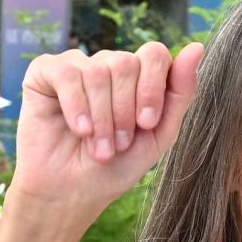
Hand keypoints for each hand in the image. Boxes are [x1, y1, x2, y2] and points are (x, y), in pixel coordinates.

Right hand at [10, 42, 203, 227]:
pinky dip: (76, 107)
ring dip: (102, 118)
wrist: (73, 193)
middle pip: (126, 63)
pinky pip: (67, 74)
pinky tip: (78, 131)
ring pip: (98, 71)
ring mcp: (76, 66)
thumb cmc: (116, 168)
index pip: (154, 54)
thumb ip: (180, 93)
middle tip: (118, 144)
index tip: (146, 124)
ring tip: (98, 148)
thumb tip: (196, 47)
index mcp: (137, 77)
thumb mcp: (158, 135)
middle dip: (125, 111)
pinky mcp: (45, 72)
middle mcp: (107, 65)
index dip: (152, 89)